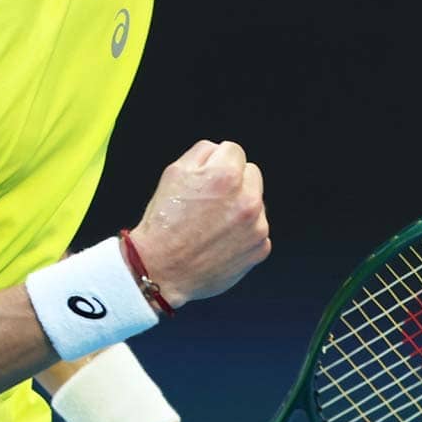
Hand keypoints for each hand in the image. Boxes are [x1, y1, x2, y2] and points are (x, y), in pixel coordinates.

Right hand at [126, 141, 269, 307]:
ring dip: (240, 207)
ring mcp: (257, 227)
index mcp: (226, 176)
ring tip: (212, 224)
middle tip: (209, 201)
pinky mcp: (260, 249)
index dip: (216, 163)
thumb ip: (203, 152)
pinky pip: (257, 229)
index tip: (206, 179)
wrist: (161, 270)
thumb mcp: (173, 172)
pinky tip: (220, 240)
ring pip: (256, 202)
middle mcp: (247, 199)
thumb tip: (220, 151)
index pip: (234, 151)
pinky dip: (243, 233)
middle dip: (234, 182)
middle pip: (251, 174)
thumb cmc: (164, 224)